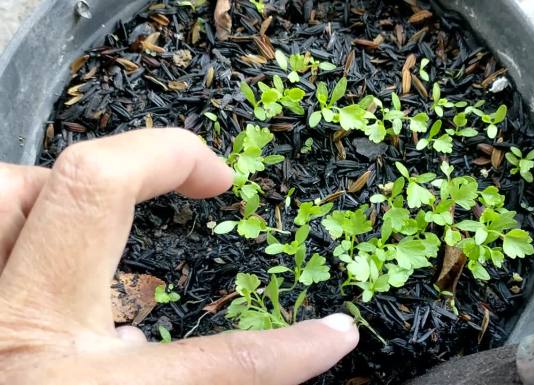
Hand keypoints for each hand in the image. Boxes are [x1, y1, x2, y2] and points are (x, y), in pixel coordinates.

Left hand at [0, 128, 357, 384]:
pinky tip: (34, 244)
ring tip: (102, 205)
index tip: (330, 336)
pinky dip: (15, 215)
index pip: (214, 370)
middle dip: (161, 157)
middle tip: (205, 172)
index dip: (286, 353)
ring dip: (65, 185)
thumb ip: (151, 380)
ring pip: (8, 186)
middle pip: (84, 190)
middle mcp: (12, 342)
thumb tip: (136, 346)